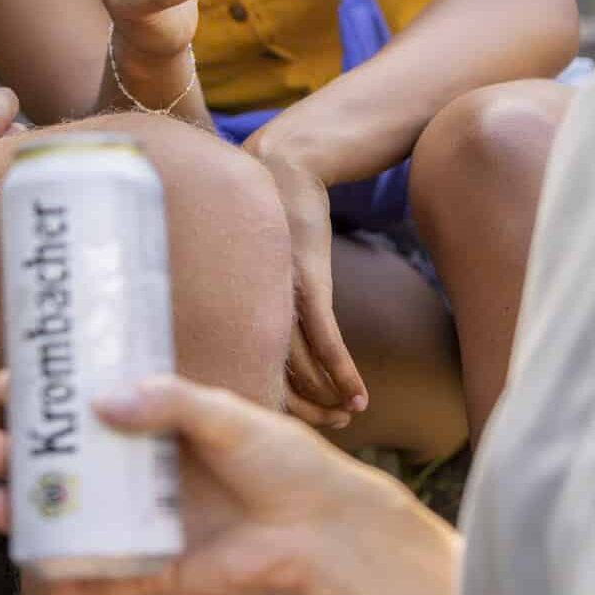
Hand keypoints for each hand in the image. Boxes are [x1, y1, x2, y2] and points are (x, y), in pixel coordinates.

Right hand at [0, 370, 371, 594]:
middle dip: (19, 454)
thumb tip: (100, 399)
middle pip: (66, 461)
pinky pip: (107, 577)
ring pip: (74, 516)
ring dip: (30, 511)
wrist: (321, 524)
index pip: (86, 402)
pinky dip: (73, 577)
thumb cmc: (280, 456)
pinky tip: (41, 567)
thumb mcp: (225, 413)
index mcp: (154, 423)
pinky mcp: (159, 566)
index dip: (43, 394)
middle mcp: (142, 469)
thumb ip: (168, 402)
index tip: (6, 381)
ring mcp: (146, 518)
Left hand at [244, 124, 366, 428]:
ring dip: (330, 398)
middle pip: (276, 379)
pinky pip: (326, 342)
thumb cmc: (270, 218)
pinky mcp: (306, 285)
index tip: (297, 422)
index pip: (249, 372)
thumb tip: (268, 332)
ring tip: (348, 415)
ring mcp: (279, 298)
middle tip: (331, 426)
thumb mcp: (260, 264)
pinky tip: (359, 398)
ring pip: (303, 369)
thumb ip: (261, 298)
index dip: (276, 404)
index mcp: (235, 307)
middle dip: (304, 411)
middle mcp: (250, 307)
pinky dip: (343, 374)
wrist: (284, 168)